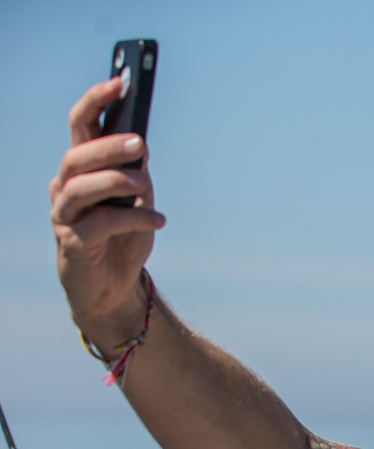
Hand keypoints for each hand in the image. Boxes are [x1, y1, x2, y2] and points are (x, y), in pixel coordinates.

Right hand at [51, 77, 164, 346]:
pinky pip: (101, 224)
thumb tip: (140, 149)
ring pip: (80, 186)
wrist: (112, 290)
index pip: (81, 126)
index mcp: (82, 169)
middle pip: (77, 154)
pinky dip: (133, 218)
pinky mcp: (73, 243)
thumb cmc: (124, 239)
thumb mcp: (137, 202)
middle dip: (107, 145)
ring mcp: (65, 214)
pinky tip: (157, 220)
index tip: (121, 82)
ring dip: (115, 180)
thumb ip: (136, 175)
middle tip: (139, 143)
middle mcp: (65, 187)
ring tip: (144, 183)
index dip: (96, 101)